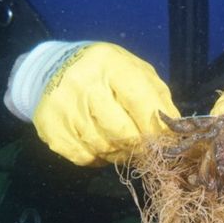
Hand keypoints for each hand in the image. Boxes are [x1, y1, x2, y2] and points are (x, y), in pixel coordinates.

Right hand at [27, 42, 179, 164]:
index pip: (141, 104)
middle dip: (139, 146)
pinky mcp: (50, 127)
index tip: (162, 140)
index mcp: (110, 64)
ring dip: (118, 153)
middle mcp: (83, 83)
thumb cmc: (106, 73)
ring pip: (103, 148)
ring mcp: (63, 106)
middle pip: (122, 132)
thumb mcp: (135, 73)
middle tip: (143, 147)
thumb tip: (173, 131)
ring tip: (120, 142)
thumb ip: (157, 99)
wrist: (54, 69)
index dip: (155, 129)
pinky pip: (83, 157)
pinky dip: (97, 158)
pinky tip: (99, 144)